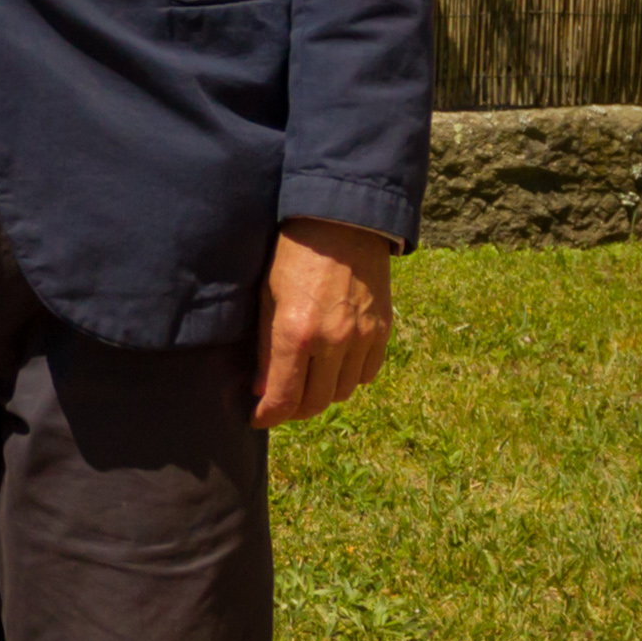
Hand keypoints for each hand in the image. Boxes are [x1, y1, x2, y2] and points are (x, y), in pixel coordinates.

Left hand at [250, 216, 392, 428]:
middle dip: (293, 410)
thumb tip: (262, 389)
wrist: (342, 222)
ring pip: (343, 392)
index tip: (258, 418)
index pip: (283, 399)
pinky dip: (349, 378)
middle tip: (279, 403)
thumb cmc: (293, 255)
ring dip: (322, 395)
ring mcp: (362, 338)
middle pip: (315, 403)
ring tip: (305, 382)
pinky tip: (333, 366)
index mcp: (296, 334)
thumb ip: (266, 349)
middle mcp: (333, 342)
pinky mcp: (383, 331)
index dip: (268, 415)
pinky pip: (367, 374)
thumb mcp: (266, 297)